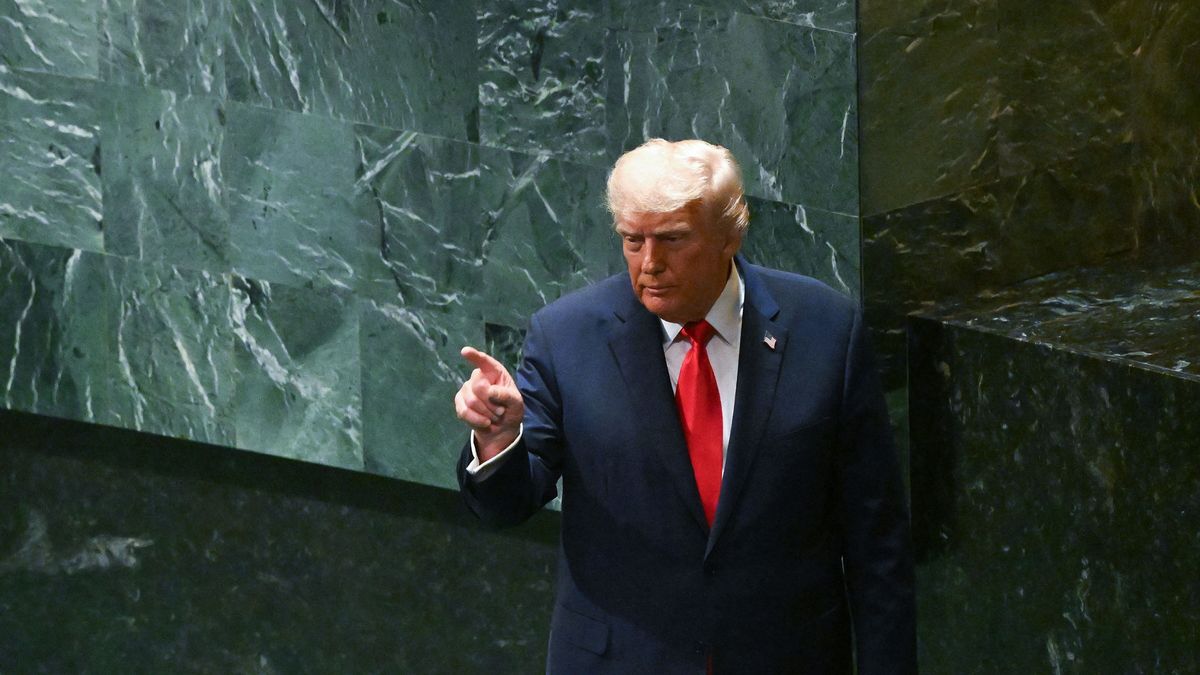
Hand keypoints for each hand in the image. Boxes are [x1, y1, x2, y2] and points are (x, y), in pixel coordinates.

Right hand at [454, 346, 523, 460]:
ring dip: (486, 413)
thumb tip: (490, 391)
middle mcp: (478, 377)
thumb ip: (506, 396)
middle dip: (491, 403)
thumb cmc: (511, 410)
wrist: (502, 429)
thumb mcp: (516, 403)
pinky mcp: (459, 403)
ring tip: (494, 417)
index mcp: (494, 372)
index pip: (484, 361)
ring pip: (471, 401)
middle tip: (500, 411)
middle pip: (478, 386)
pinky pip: (464, 411)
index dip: (474, 356)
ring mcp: (466, 389)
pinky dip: (476, 420)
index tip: (465, 351)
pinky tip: (485, 422)